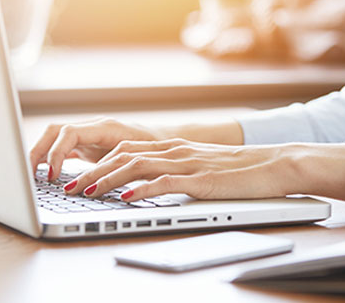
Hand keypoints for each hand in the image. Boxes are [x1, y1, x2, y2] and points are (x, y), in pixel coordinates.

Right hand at [29, 118, 162, 178]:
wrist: (166, 141)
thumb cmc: (156, 148)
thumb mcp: (138, 157)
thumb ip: (115, 165)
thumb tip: (91, 182)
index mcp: (105, 127)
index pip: (68, 132)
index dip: (56, 153)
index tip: (51, 175)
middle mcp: (93, 128)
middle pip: (54, 131)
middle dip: (37, 151)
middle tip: (29, 176)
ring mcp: (89, 136)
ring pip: (55, 138)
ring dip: (40, 154)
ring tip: (31, 176)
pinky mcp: (88, 146)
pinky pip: (63, 148)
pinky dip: (51, 159)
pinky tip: (44, 175)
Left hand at [63, 139, 344, 202]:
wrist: (274, 165)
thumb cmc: (237, 171)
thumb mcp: (199, 167)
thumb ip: (173, 172)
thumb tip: (145, 186)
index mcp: (172, 146)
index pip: (125, 148)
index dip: (98, 160)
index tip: (78, 175)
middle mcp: (175, 149)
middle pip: (123, 154)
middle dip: (92, 170)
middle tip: (70, 186)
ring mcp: (186, 162)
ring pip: (137, 164)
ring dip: (107, 179)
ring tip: (86, 192)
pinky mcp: (200, 179)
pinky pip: (164, 181)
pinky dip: (141, 188)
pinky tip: (125, 197)